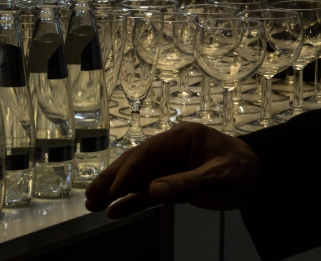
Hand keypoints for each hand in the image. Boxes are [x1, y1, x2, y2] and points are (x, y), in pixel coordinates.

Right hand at [85, 123, 259, 218]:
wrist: (258, 176)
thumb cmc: (242, 168)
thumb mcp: (217, 176)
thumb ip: (186, 183)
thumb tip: (154, 191)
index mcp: (180, 138)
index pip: (147, 153)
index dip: (128, 170)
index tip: (115, 188)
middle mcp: (169, 150)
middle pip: (134, 164)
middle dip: (111, 180)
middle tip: (90, 195)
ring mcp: (168, 167)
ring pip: (135, 180)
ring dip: (114, 192)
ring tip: (92, 203)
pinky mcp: (170, 184)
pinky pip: (146, 194)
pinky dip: (131, 203)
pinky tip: (114, 211)